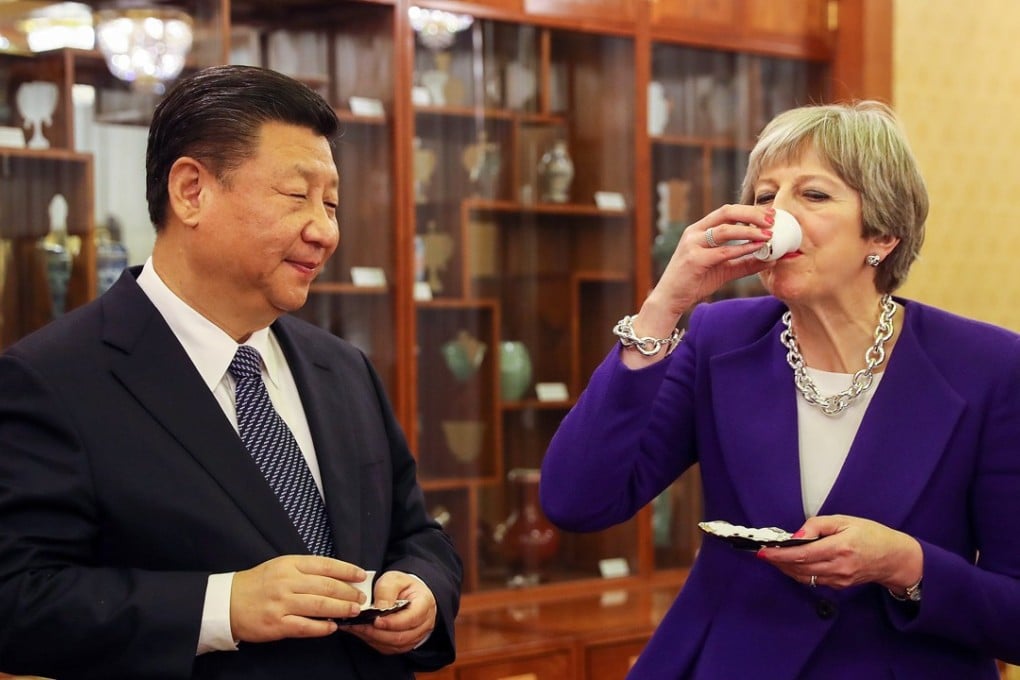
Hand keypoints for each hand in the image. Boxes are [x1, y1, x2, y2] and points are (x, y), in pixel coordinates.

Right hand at [230, 555, 366, 642]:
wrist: (227, 603)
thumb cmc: (258, 584)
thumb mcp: (280, 567)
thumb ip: (306, 570)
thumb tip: (337, 576)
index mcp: (290, 564)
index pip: (326, 565)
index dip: (347, 570)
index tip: (362, 575)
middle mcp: (287, 581)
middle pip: (327, 586)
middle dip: (349, 592)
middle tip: (362, 598)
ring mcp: (281, 603)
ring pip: (320, 605)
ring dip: (341, 609)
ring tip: (354, 611)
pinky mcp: (277, 624)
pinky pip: (305, 626)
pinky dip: (322, 627)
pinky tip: (333, 627)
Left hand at [343, 570, 436, 654]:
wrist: (407, 594)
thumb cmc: (403, 586)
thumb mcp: (394, 578)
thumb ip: (387, 589)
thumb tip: (379, 607)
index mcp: (424, 604)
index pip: (411, 618)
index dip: (393, 622)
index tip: (376, 620)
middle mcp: (423, 623)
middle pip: (401, 636)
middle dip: (377, 632)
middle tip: (359, 624)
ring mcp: (415, 636)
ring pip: (393, 645)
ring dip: (373, 638)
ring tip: (357, 627)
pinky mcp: (404, 644)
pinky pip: (388, 648)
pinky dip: (373, 641)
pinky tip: (362, 632)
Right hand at [650, 204, 774, 318]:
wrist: (669, 298)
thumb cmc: (695, 281)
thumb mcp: (723, 269)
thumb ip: (745, 262)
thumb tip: (772, 259)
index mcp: (700, 229)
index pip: (727, 211)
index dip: (750, 211)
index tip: (771, 215)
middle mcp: (695, 232)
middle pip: (727, 212)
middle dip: (752, 214)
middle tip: (773, 219)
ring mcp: (692, 244)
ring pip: (725, 230)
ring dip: (750, 230)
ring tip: (769, 234)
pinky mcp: (694, 260)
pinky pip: (723, 251)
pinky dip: (742, 248)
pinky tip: (757, 249)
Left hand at [756, 515, 922, 591]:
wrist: (894, 558)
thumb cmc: (871, 535)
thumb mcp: (845, 520)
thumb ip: (818, 525)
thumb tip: (796, 535)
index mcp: (840, 548)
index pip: (802, 554)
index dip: (780, 554)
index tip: (763, 551)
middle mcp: (838, 567)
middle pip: (799, 568)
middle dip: (777, 561)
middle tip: (763, 552)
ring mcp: (839, 580)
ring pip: (803, 577)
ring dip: (785, 568)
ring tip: (773, 557)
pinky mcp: (839, 586)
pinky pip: (813, 580)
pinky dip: (798, 572)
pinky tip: (791, 563)